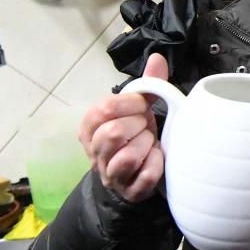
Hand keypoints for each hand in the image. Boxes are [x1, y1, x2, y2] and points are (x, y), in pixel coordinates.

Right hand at [78, 53, 167, 202]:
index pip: (103, 109)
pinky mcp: (129, 192)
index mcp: (90, 127)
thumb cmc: (135, 134)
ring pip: (126, 158)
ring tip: (151, 142)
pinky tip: (158, 158)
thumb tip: (157, 58)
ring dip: (146, 145)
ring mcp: (110, 175)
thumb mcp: (138, 108)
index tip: (141, 105)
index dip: (130, 103)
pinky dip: (157, 165)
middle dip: (139, 125)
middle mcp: (94, 153)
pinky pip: (145, 177)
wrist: (133, 175)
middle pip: (113, 133)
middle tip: (145, 126)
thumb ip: (147, 84)